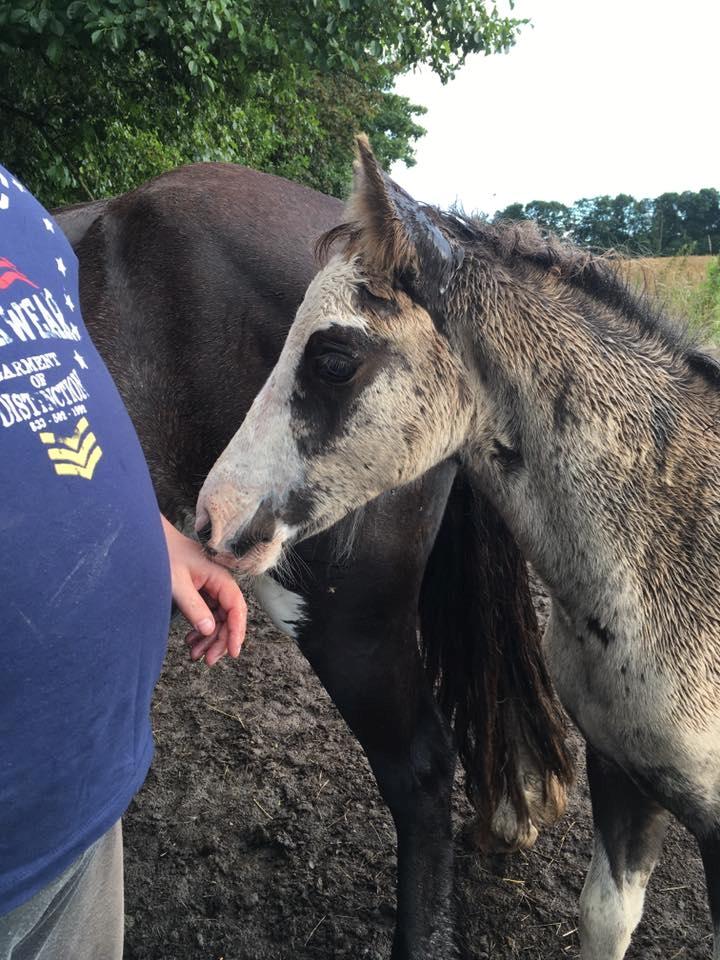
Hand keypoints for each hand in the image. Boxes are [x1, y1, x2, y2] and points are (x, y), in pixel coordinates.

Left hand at [161, 516, 246, 665]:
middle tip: (208, 661)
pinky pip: (208, 614)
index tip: (233, 652)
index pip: (236, 608)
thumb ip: (194, 607)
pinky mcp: (201, 591)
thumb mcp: (177, 584)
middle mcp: (219, 583)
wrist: (151, 541)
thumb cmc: (164, 555)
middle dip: (220, 640)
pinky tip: (191, 640)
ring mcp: (211, 587)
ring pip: (219, 618)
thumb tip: (209, 630)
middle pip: (229, 617)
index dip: (237, 631)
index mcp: (219, 577)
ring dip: (210, 638)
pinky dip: (201, 629)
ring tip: (195, 654)